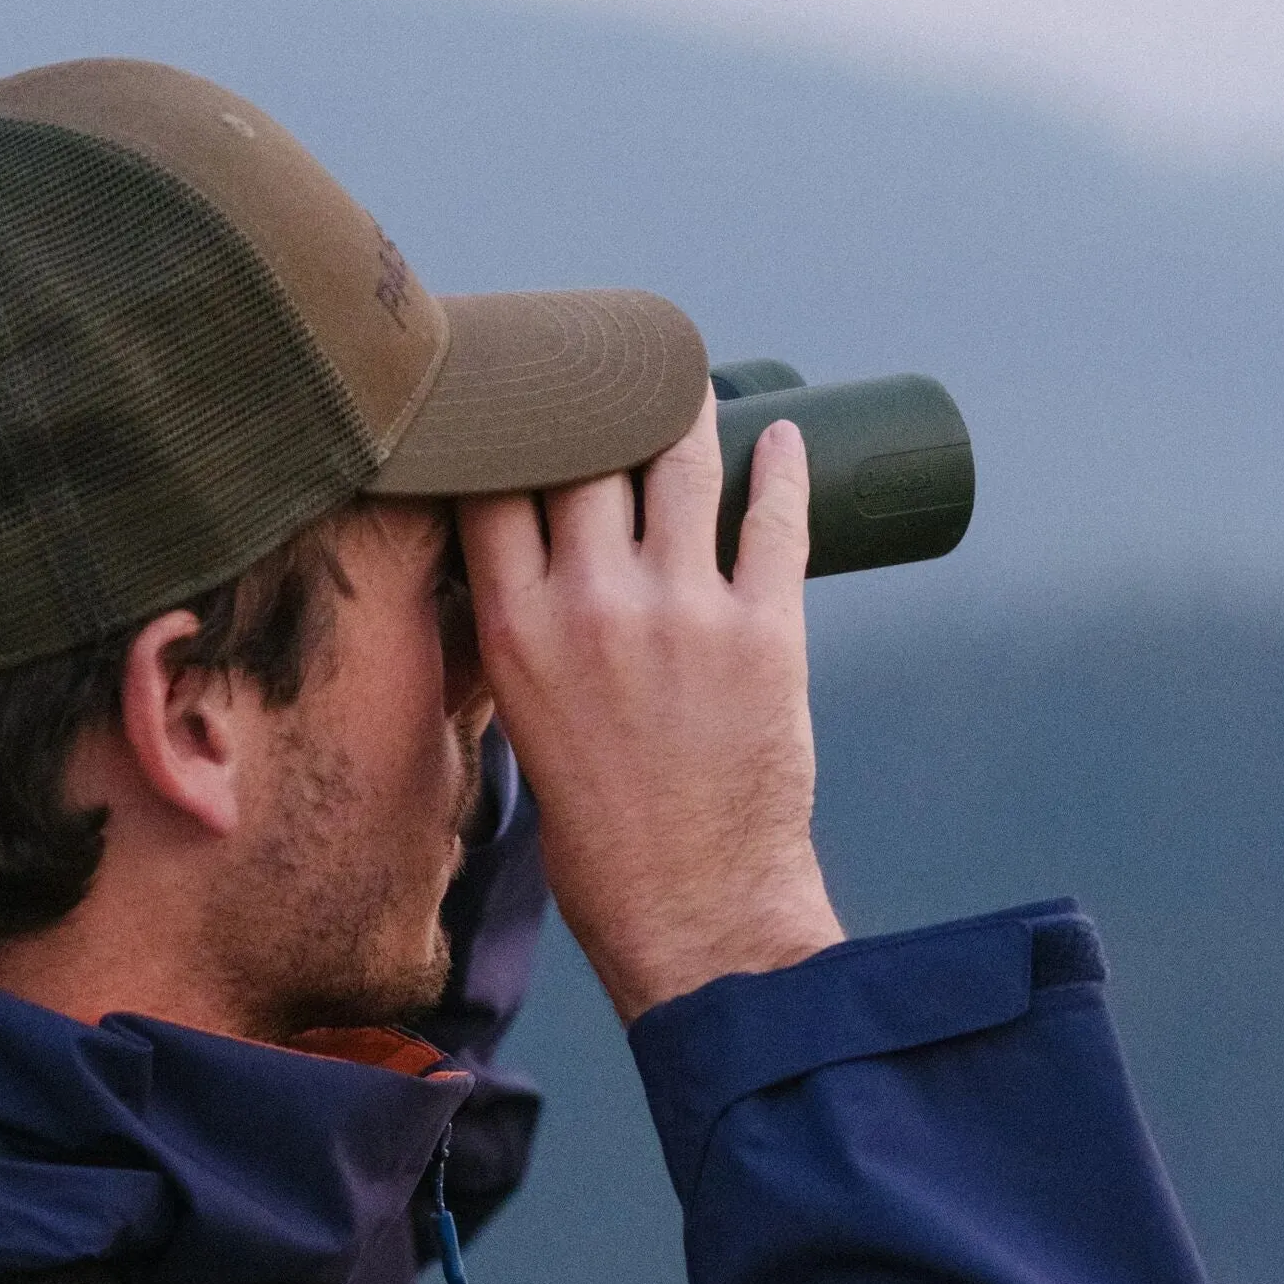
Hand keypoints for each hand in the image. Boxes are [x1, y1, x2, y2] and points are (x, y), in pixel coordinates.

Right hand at [458, 393, 843, 1020]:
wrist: (691, 909)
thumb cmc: (599, 834)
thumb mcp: (523, 721)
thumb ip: (527, 634)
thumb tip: (543, 561)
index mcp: (516, 630)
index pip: (498, 481)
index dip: (512, 424)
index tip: (526, 396)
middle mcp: (591, 606)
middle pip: (587, 451)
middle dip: (598, 400)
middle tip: (611, 374)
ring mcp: (681, 613)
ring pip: (682, 461)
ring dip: (688, 411)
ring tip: (691, 388)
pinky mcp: (766, 633)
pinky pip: (775, 519)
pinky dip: (783, 467)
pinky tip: (785, 438)